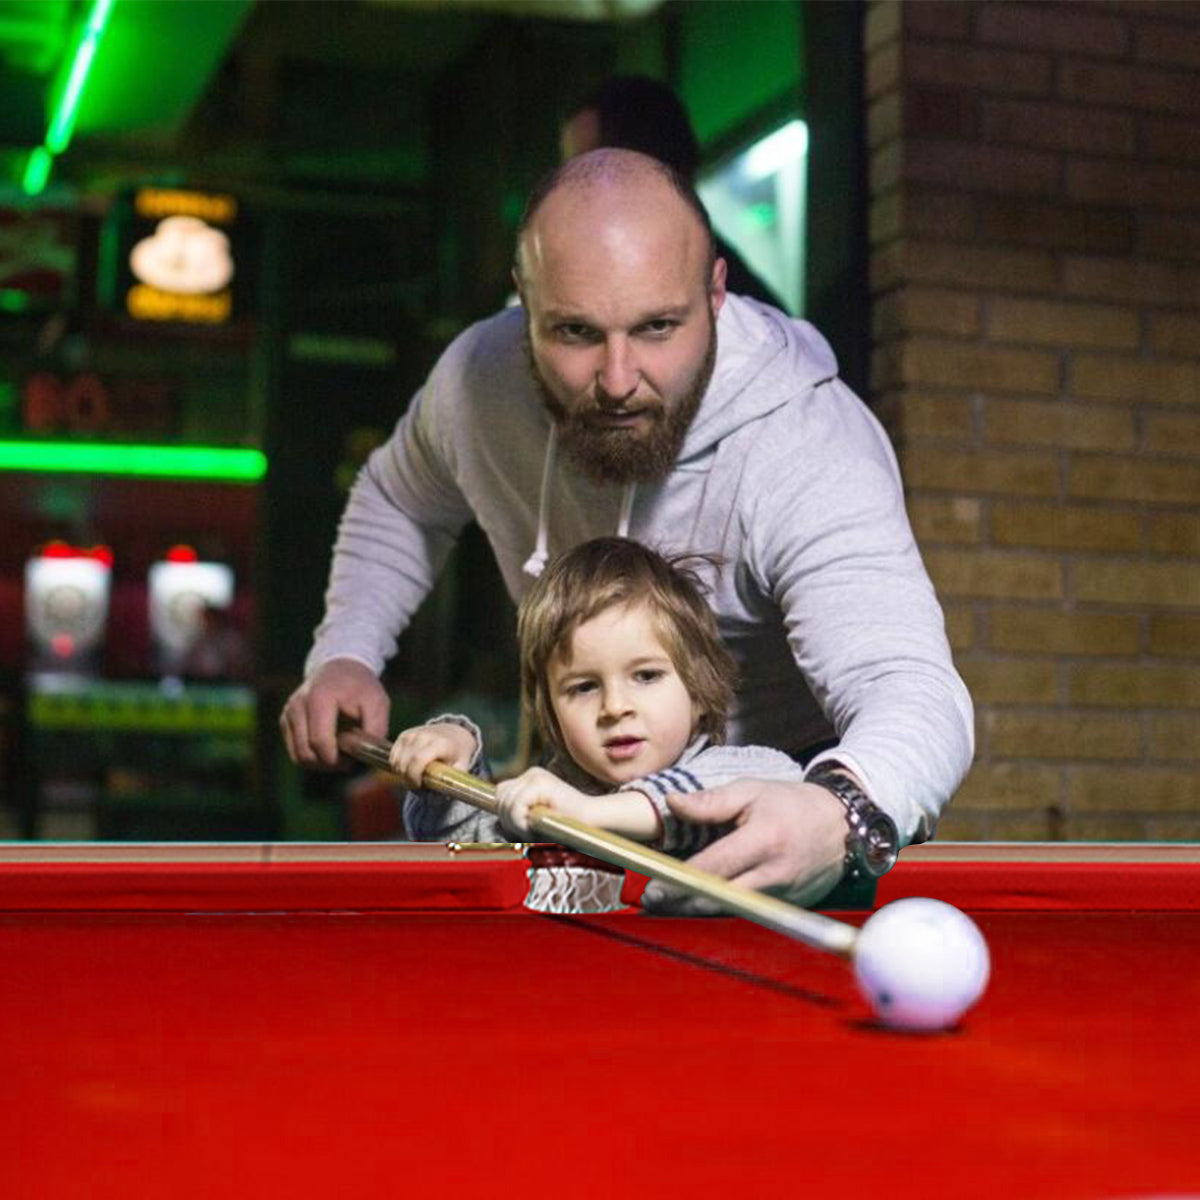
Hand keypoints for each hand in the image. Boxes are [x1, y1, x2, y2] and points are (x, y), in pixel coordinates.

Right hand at [279, 658, 388, 767]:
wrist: (341, 667)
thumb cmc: (361, 687)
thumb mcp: (378, 702)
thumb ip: (376, 729)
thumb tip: (366, 755)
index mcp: (319, 698)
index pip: (319, 741)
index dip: (336, 759)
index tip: (352, 759)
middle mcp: (297, 705)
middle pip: (305, 753)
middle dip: (328, 764)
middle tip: (348, 759)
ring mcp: (288, 713)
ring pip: (298, 756)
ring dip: (320, 763)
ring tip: (340, 753)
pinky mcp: (285, 720)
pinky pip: (295, 751)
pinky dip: (312, 756)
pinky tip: (329, 747)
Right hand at [388, 723, 477, 788]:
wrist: (454, 733)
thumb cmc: (457, 754)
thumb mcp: (461, 767)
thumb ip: (451, 782)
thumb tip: (438, 798)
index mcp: (440, 743)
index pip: (418, 760)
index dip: (413, 776)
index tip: (418, 785)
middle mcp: (424, 736)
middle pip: (405, 762)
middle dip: (406, 778)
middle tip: (415, 785)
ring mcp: (412, 734)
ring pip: (396, 760)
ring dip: (401, 773)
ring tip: (413, 777)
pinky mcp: (404, 736)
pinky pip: (393, 756)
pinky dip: (397, 766)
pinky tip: (408, 769)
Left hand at [493, 767, 591, 838]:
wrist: (591, 822)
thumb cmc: (563, 824)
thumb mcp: (534, 815)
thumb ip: (515, 809)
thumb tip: (494, 809)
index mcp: (529, 778)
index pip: (500, 793)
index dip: (505, 814)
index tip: (522, 827)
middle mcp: (531, 772)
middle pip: (500, 798)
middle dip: (508, 820)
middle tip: (529, 830)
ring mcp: (536, 776)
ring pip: (505, 803)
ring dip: (516, 823)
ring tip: (534, 829)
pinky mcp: (541, 783)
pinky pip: (516, 806)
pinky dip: (521, 822)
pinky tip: (536, 826)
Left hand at [642, 780, 845, 914]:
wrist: (841, 825)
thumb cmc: (791, 804)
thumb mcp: (750, 791)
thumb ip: (709, 802)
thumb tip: (671, 803)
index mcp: (763, 840)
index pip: (712, 869)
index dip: (679, 881)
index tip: (653, 888)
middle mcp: (774, 873)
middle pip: (718, 897)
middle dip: (681, 902)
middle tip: (652, 902)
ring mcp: (784, 895)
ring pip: (732, 910)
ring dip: (698, 910)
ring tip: (669, 905)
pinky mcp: (790, 907)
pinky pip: (750, 912)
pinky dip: (725, 909)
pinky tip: (702, 905)